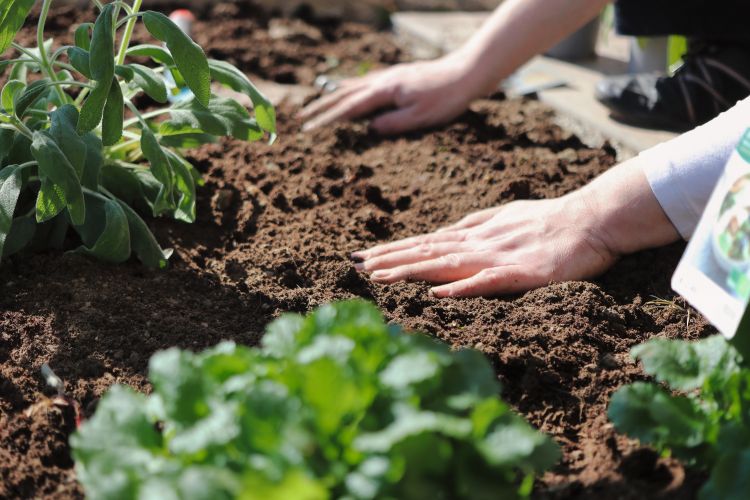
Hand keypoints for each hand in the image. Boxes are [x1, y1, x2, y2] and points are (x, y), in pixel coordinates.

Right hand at [299, 55, 477, 134]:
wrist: (466, 72)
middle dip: (322, 107)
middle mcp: (383, 81)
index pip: (349, 108)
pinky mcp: (398, 76)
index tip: (310, 129)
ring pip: (354, 86)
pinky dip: (351, 87)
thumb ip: (393, 124)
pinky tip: (350, 90)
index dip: (328, 119)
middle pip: (345, 94)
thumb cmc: (446, 98)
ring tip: (318, 104)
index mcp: (385, 91)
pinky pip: (366, 82)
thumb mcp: (420, 117)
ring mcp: (390, 76)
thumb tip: (370, 129)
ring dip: (333, 96)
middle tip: (302, 118)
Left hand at [351, 194, 618, 297]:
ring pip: (446, 264)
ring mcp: (498, 257)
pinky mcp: (522, 273)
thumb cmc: (551, 219)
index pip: (425, 243)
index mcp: (475, 234)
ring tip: (379, 277)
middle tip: (354, 265)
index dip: (393, 250)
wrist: (593, 218)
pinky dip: (462, 287)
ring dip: (411, 270)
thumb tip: (446, 232)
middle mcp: (479, 243)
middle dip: (389, 259)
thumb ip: (476, 225)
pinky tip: (438, 293)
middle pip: (427, 252)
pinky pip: (488, 281)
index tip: (362, 256)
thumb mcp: (506, 217)